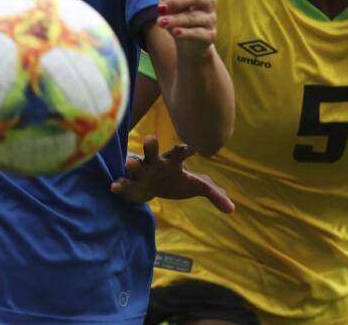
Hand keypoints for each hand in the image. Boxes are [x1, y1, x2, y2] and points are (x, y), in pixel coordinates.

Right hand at [111, 135, 233, 212]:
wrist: (150, 187)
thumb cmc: (174, 181)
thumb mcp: (196, 186)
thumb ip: (214, 194)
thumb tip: (233, 209)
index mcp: (173, 161)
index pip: (181, 152)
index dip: (187, 148)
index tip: (195, 144)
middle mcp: (155, 163)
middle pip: (153, 151)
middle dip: (151, 145)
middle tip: (150, 138)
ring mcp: (142, 172)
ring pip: (135, 165)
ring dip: (132, 164)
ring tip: (127, 163)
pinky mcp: (130, 184)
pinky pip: (123, 183)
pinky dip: (119, 185)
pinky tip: (114, 187)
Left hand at [156, 0, 216, 58]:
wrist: (189, 45)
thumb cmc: (179, 20)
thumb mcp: (170, 9)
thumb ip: (166, 1)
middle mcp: (208, 1)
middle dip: (176, 1)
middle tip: (160, 9)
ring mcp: (211, 18)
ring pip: (194, 16)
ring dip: (175, 19)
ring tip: (161, 23)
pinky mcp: (211, 35)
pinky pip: (198, 32)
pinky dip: (186, 32)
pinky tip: (175, 32)